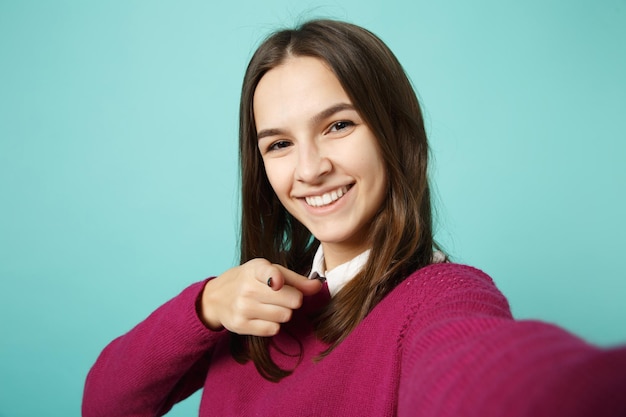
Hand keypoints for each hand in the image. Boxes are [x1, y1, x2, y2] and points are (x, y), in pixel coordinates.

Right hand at [199, 258, 321, 335]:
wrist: (216, 297)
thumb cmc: (249, 280)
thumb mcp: (269, 271)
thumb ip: (296, 279)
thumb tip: (318, 286)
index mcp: (256, 268)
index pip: (269, 274)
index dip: (275, 279)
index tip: (276, 282)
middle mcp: (247, 288)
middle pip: (293, 300)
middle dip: (293, 299)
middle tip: (281, 296)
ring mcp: (242, 307)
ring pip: (285, 316)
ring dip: (283, 313)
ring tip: (271, 306)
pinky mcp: (240, 325)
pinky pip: (273, 330)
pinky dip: (273, 325)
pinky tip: (263, 316)